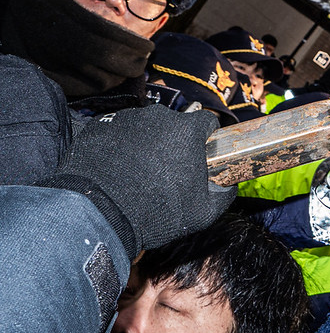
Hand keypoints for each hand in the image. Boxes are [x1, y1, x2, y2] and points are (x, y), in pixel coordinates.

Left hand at [38, 106, 235, 258]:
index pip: (207, 121)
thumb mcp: (203, 213)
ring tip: (139, 171)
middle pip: (175, 123)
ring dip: (147, 142)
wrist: (99, 215)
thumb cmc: (155, 213)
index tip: (203, 152)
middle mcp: (158, 117)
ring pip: (145, 126)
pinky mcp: (99, 126)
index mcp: (187, 131)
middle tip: (169, 169)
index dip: (207, 137)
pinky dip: (121, 145)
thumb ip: (224, 195)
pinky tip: (118, 169)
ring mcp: (126, 119)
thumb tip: (228, 186)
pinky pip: (118, 131)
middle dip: (175, 141)